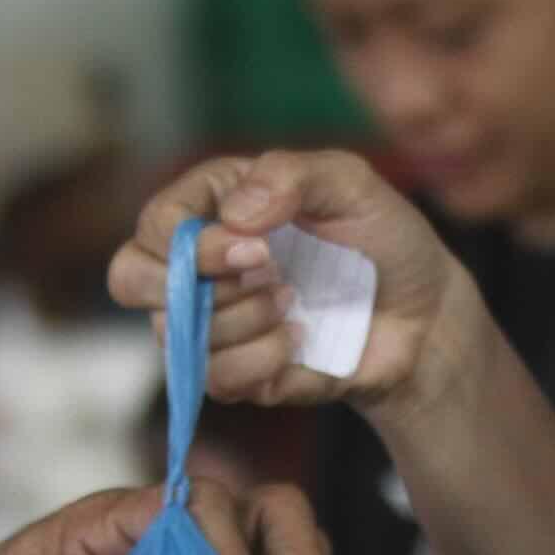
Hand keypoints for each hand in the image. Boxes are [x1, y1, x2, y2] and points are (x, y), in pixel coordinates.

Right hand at [106, 150, 467, 410]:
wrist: (424, 315)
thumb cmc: (384, 239)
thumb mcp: (350, 183)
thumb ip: (289, 175)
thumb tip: (231, 218)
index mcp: (214, 205)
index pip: (155, 224)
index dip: (190, 241)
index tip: (258, 245)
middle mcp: (199, 265)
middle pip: (130, 278)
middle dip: (187, 283)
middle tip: (263, 273)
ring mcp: (212, 322)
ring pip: (175, 334)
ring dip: (244, 319)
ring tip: (296, 303)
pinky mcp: (236, 373)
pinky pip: (214, 378)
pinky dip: (261, 360)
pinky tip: (299, 341)